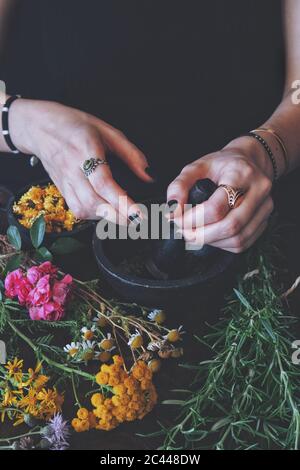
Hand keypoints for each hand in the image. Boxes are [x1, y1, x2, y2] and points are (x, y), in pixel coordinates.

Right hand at [9, 99, 152, 221]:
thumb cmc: (75, 125)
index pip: (104, 183)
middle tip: (136, 221)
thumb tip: (148, 175)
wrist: (39, 126)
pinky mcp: (61, 190)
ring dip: (105, 217)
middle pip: (94, 202)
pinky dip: (93, 216)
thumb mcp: (108, 131)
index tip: (138, 213)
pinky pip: (76, 210)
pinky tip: (104, 211)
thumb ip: (131, 154)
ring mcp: (65, 181)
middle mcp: (73, 168)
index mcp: (86, 150)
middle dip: (117, 216)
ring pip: (84, 209)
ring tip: (122, 216)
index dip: (122, 201)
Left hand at [167, 136, 273, 252]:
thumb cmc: (221, 165)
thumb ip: (178, 187)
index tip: (178, 220)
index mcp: (240, 173)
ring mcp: (265, 207)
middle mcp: (259, 190)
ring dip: (212, 242)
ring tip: (195, 234)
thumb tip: (172, 212)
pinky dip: (223, 244)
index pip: (216, 207)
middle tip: (185, 232)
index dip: (193, 219)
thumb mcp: (196, 167)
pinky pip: (243, 243)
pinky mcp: (265, 220)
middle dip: (202, 235)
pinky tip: (211, 236)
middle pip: (230, 226)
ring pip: (238, 238)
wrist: (247, 161)